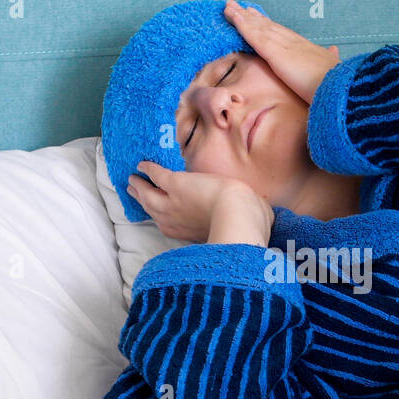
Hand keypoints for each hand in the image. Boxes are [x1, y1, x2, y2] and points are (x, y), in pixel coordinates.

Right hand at [127, 160, 271, 244]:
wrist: (238, 218)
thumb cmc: (247, 227)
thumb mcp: (243, 226)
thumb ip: (248, 222)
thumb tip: (266, 217)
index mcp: (190, 235)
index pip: (171, 226)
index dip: (164, 219)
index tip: (159, 216)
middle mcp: (176, 222)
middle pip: (152, 211)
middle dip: (143, 201)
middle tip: (133, 192)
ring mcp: (173, 204)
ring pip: (147, 195)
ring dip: (139, 187)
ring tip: (131, 180)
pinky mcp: (176, 185)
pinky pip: (155, 175)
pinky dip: (148, 169)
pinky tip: (142, 164)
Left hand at [225, 0, 339, 104]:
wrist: (341, 87)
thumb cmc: (337, 83)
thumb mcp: (333, 68)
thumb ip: (330, 57)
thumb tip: (335, 50)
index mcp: (305, 48)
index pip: (282, 34)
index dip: (268, 24)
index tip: (257, 16)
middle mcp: (293, 42)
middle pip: (267, 26)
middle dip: (252, 17)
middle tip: (237, 7)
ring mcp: (284, 45)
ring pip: (258, 27)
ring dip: (242, 16)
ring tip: (228, 7)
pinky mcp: (276, 53)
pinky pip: (254, 35)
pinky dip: (242, 25)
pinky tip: (232, 17)